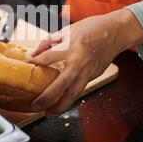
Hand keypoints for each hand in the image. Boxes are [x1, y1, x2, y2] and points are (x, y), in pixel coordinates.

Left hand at [28, 9, 142, 115]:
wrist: (117, 32)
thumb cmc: (92, 27)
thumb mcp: (68, 30)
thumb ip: (50, 42)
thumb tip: (35, 53)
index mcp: (71, 46)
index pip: (47, 57)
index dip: (34, 62)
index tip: (25, 66)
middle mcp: (79, 61)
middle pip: (61, 84)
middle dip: (47, 97)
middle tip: (34, 104)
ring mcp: (88, 71)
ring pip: (73, 94)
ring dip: (60, 106)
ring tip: (48, 113)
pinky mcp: (94, 76)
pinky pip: (80, 90)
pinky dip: (70, 98)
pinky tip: (61, 103)